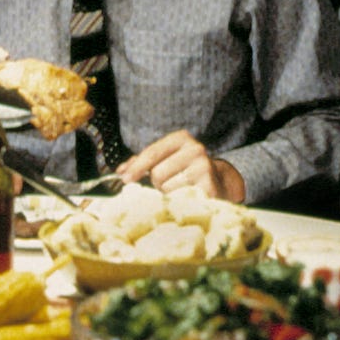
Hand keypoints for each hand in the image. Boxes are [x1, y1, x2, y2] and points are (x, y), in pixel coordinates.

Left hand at [116, 130, 245, 202]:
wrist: (219, 183)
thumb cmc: (185, 171)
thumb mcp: (165, 160)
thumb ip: (142, 162)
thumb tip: (120, 170)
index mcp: (181, 138)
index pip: (152, 152)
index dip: (136, 167)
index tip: (124, 178)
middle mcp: (195, 148)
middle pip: (157, 173)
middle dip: (158, 182)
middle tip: (170, 182)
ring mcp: (204, 167)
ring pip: (167, 187)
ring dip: (168, 193)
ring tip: (181, 188)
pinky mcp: (209, 186)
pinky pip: (179, 198)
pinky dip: (179, 200)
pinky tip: (188, 196)